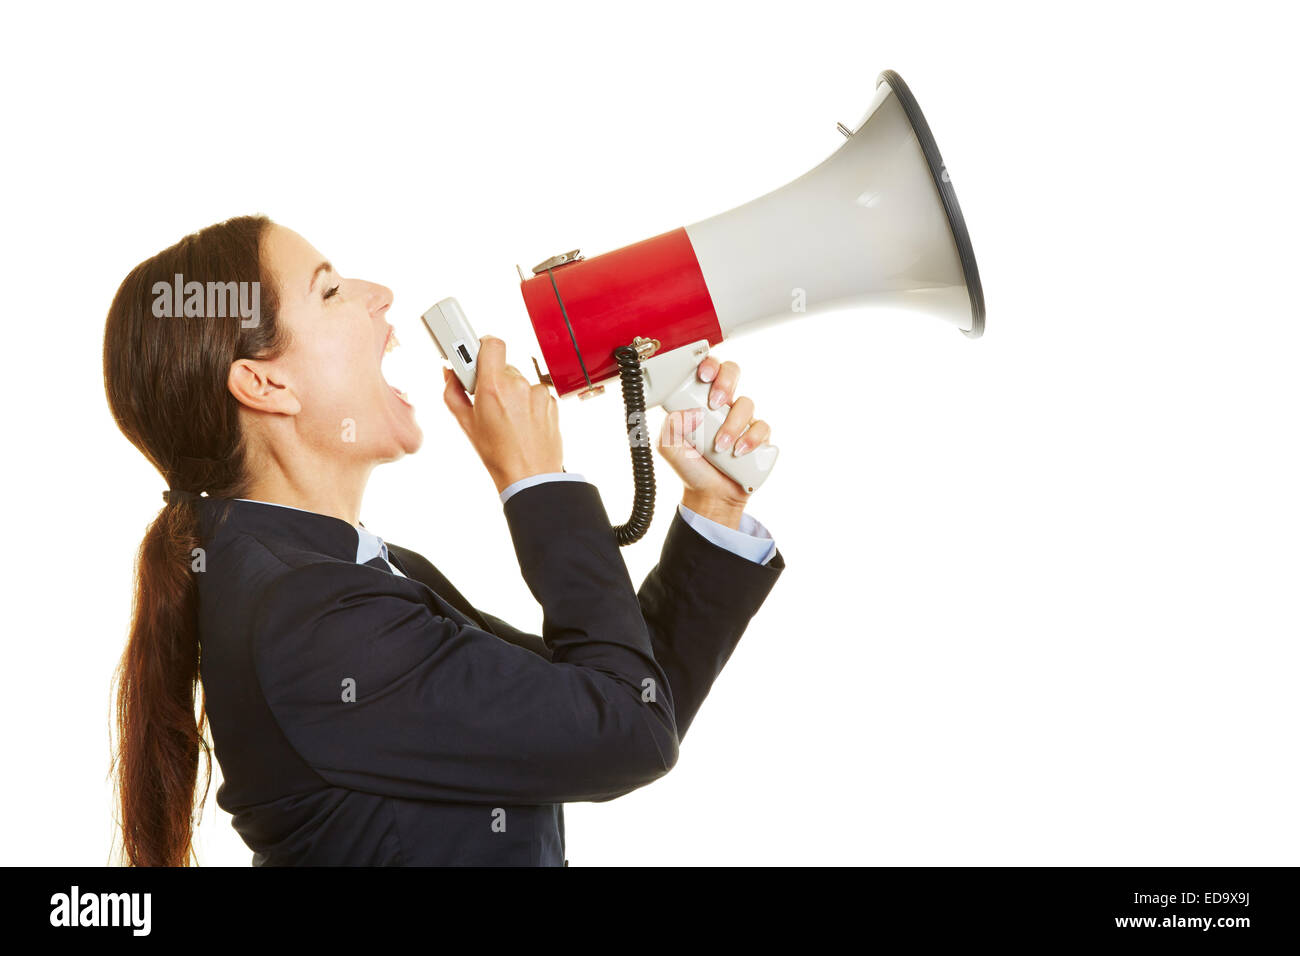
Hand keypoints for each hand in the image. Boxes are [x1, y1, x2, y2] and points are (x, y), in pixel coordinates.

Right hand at [442, 336, 563, 493]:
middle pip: (503, 365)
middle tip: (487, 398)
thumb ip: (453, 392)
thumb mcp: (466, 423)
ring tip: (507, 417)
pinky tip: (522, 422)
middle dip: (493, 377)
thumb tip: (450, 373)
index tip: (472, 351)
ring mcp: (537, 392)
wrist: (530, 475)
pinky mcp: (551, 401)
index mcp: (493, 387)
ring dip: (512, 392)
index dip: (481, 345)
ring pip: (519, 380)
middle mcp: (517, 385)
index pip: (491, 343)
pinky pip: (534, 392)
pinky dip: (527, 402)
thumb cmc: (498, 454)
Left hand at [655, 356, 772, 526]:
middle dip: (726, 383)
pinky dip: (751, 438)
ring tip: (720, 446)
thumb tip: (691, 413)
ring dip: (733, 424)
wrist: (709, 494)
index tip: (703, 376)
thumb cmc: (689, 466)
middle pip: (733, 373)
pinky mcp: (758, 436)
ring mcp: (742, 419)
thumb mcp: (669, 446)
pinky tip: (738, 452)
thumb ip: (671, 426)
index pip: (709, 370)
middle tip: (715, 403)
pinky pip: (763, 427)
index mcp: (700, 399)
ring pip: (747, 404)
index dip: (709, 365)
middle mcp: (723, 404)